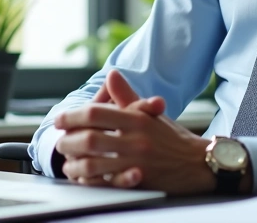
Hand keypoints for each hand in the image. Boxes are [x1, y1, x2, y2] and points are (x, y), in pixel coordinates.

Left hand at [54, 70, 214, 194]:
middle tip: (60, 142)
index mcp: (135, 119)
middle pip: (90, 139)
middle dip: (68, 141)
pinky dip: (90, 180)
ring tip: (67, 162)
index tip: (60, 120)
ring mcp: (136, 162)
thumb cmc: (171, 137)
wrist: (197, 162)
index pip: (95, 113)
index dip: (73, 116)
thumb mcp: (150, 113)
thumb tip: (111, 74)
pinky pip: (106, 182)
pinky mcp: (138, 181)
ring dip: (75, 163)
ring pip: (94, 163)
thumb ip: (127, 95)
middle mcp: (136, 140)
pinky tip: (82, 177)